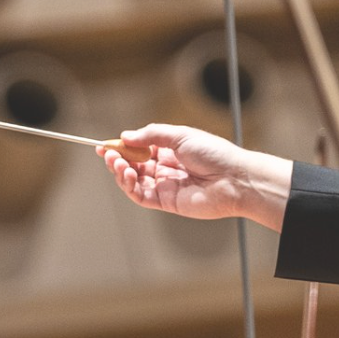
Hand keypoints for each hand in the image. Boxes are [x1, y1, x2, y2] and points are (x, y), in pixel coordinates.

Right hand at [98, 123, 292, 231]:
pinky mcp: (166, 202)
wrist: (233, 179)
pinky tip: (128, 174)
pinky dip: (130, 186)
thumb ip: (152, 135)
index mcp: (170, 150)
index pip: (139, 148)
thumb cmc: (214, 154)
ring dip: (121, 172)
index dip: (122, 147)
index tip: (105, 145)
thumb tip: (126, 136)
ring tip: (118, 163)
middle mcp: (166, 168)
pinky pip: (141, 195)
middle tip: (108, 154)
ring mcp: (165, 185)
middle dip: (118, 159)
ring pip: (133, 181)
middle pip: (133, 165)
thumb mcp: (181, 135)